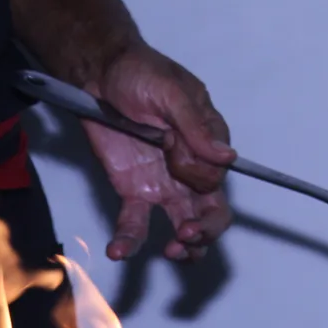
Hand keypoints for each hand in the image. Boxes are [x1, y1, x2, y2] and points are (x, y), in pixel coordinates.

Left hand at [82, 46, 235, 260]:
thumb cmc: (142, 75)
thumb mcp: (172, 93)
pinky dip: (128, 241)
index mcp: (208, 144)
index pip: (218, 177)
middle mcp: (191, 170)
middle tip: (188, 234)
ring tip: (173, 250)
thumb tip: (227, 157)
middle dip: (207, 230)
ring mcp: (164, 185)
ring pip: (184, 227)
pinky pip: (135, 224)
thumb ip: (196, 126)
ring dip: (186, 245)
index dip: (201, 177)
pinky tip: (118, 252)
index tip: (176, 153)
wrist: (100, 76)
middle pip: (212, 212)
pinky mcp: (134, 192)